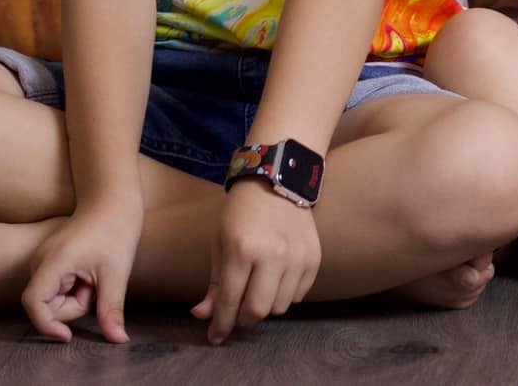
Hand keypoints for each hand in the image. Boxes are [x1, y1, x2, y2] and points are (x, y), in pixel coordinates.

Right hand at [21, 200, 142, 343]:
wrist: (113, 199)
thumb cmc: (116, 230)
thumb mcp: (116, 274)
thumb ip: (111, 310)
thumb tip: (118, 340)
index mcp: (52, 262)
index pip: (34, 304)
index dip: (48, 325)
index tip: (69, 336)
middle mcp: (40, 260)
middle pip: (47, 305)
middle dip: (75, 305)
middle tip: (98, 285)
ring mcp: (43, 259)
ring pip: (53, 297)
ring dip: (77, 296)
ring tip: (96, 274)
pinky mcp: (49, 259)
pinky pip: (57, 286)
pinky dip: (75, 287)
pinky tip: (89, 271)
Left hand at [193, 180, 321, 344]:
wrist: (277, 180)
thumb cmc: (241, 213)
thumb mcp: (220, 244)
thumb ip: (214, 284)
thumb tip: (203, 316)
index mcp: (242, 250)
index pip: (230, 302)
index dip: (220, 325)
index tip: (215, 338)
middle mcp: (272, 254)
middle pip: (258, 311)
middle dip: (244, 318)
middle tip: (238, 310)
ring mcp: (297, 256)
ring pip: (280, 307)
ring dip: (266, 305)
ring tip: (259, 288)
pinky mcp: (314, 257)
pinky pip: (299, 295)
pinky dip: (286, 294)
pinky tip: (278, 278)